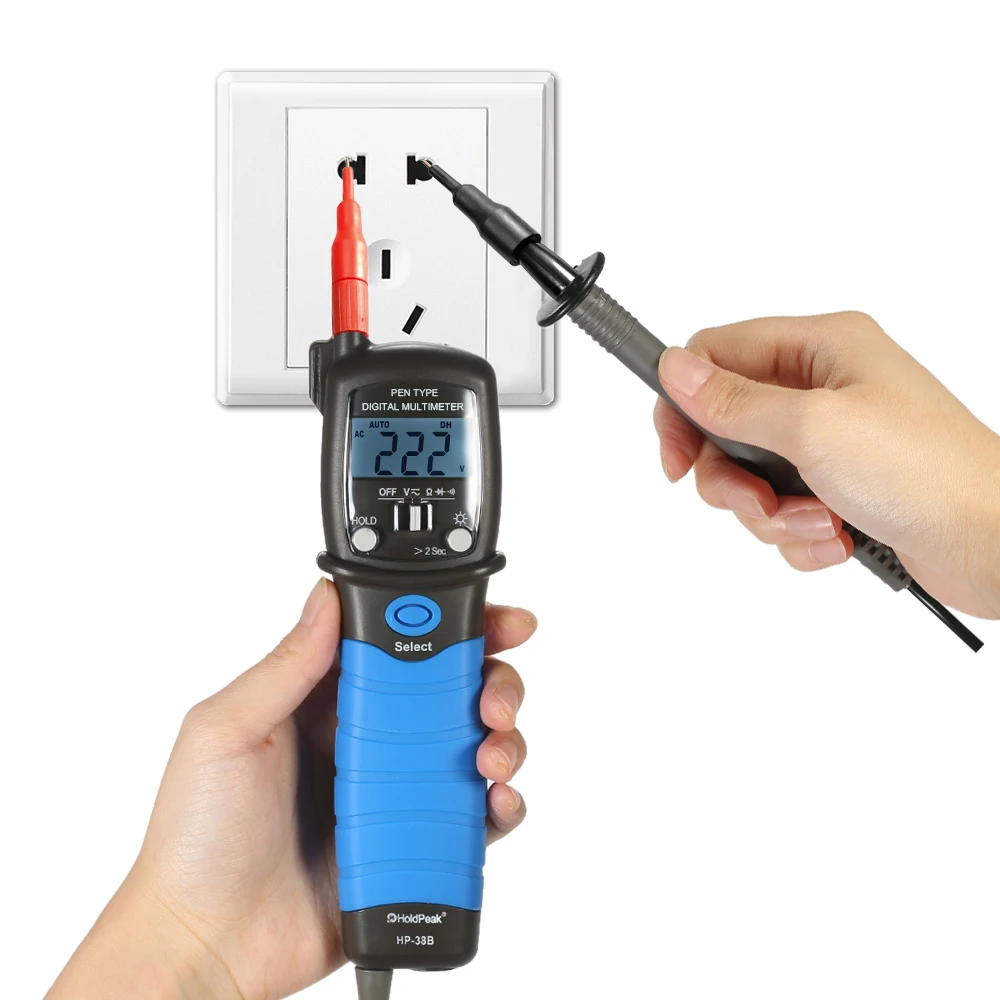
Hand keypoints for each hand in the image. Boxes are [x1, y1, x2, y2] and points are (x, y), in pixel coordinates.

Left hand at [47, 579, 535, 999]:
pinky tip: (497, 802)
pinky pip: (474, 818)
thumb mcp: (226, 732)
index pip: (399, 644)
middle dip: (491, 682)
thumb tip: (327, 597)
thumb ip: (284, 666)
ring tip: (491, 755)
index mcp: (323, 700)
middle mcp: (367, 739)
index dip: (451, 626)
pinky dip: (502, 806)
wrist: (205, 945)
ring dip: (503, 740)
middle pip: (450, 691)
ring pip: (472, 747)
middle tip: (493, 699)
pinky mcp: (412, 846)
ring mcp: (394, 792)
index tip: (494, 621)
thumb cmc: (195, 839)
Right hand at [653, 312, 999, 617]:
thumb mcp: (812, 428)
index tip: (676, 454)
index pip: (718, 354)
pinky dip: (801, 534)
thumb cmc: (926, 471)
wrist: (996, 543)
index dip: (685, 402)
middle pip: (726, 426)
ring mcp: (832, 442)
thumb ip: (733, 401)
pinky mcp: (839, 489)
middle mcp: (823, 389)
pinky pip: (783, 513)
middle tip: (754, 500)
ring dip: (771, 514)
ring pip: (751, 478)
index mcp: (821, 348)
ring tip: (818, 522)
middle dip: (731, 477)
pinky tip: (839, 539)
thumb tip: (673, 366)